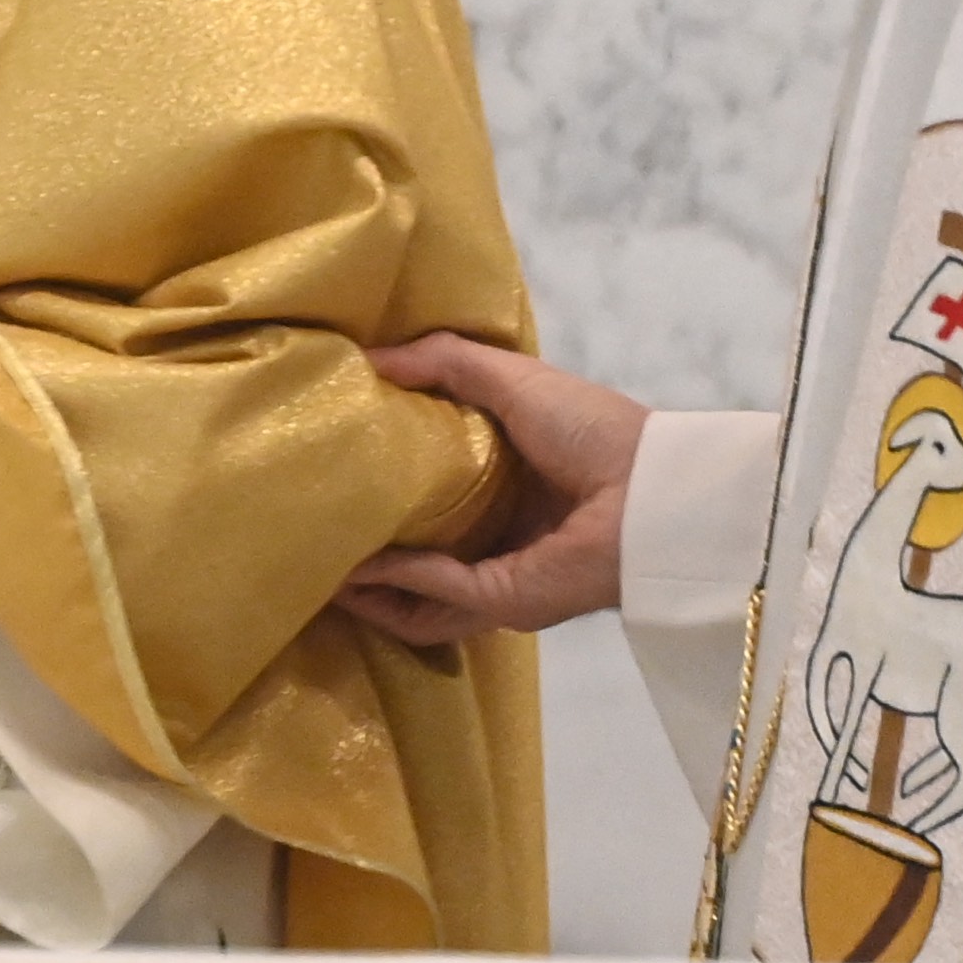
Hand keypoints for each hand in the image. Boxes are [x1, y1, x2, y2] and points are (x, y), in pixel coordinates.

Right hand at [334, 333, 645, 643]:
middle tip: (312, 529)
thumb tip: (367, 360)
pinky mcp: (502, 602)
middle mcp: (497, 541)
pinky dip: (396, 584)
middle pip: (415, 563)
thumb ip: (443, 362)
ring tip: (318, 563)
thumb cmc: (591, 428)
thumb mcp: (510, 378)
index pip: (432, 502)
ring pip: (416, 601)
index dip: (383, 493)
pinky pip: (438, 598)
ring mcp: (498, 579)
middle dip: (363, 557)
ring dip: (368, 588)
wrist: (650, 486)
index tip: (332, 472)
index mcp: (505, 490)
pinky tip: (358, 564)